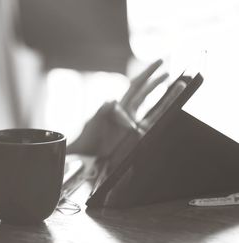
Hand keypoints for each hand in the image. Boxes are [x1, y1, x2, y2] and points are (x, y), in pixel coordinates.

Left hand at [67, 59, 185, 157]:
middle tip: (169, 71)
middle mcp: (129, 112)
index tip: (160, 62)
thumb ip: (103, 110)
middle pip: (146, 93)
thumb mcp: (94, 121)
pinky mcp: (140, 136)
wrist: (90, 153)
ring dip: (168, 97)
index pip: (136, 85)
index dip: (147, 73)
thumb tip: (113, 100)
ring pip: (155, 107)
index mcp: (119, 105)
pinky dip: (164, 115)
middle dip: (157, 81)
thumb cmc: (89, 136)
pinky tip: (174, 109)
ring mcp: (136, 124)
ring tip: (181, 85)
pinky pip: (154, 124)